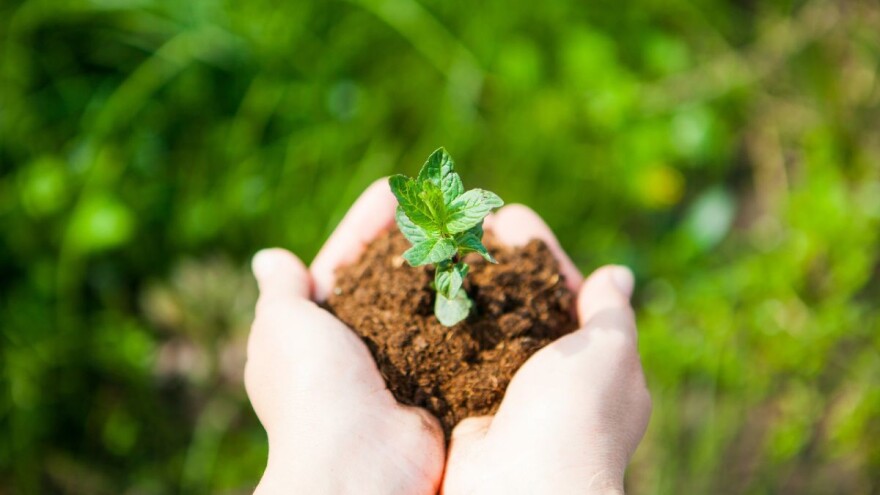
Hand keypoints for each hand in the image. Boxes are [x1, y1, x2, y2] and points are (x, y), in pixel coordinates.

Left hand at [245, 179, 444, 493]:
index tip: (394, 190)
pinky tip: (489, 269)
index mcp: (316, 330)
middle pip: (390, 277)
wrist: (361, 461)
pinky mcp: (440, 381)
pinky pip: (457, 332)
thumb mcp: (281, 328)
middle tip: (444, 202)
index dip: (366, 225)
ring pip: (427, 300)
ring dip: (448, 263)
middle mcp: (360, 346)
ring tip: (472, 224)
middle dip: (414, 238)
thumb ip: (281, 291)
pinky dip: (472, 301)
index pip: (344, 261)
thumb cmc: (312, 388)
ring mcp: (402, 364)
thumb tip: (270, 259)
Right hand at [442, 207, 651, 494]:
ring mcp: (505, 392)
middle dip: (496, 262)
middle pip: (519, 302)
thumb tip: (619, 274)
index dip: (539, 253)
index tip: (510, 216)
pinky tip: (421, 288)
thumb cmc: (578, 419)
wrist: (524, 489)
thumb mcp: (611, 354)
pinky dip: (440, 320)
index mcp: (592, 364)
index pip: (565, 291)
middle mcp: (548, 378)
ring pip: (483, 323)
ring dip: (464, 285)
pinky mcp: (466, 405)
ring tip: (438, 244)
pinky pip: (453, 353)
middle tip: (467, 222)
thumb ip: (611, 312)